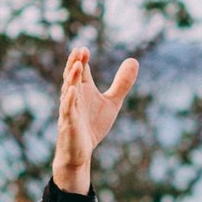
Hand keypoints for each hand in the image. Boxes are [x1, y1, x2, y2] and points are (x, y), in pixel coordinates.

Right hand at [52, 46, 138, 192]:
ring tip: (77, 65)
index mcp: (83, 90)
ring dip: (72, 78)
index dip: (82, 60)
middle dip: (74, 64)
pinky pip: (67, 110)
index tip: (85, 49)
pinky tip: (72, 90)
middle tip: (78, 50)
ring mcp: (70, 110)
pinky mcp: (69, 124)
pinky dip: (69, 100)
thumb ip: (122, 83)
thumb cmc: (93, 125)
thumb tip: (134, 60)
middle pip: (72, 77)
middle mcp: (74, 97)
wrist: (81, 152)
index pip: (81, 71)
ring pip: (68, 91)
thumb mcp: (112, 102)